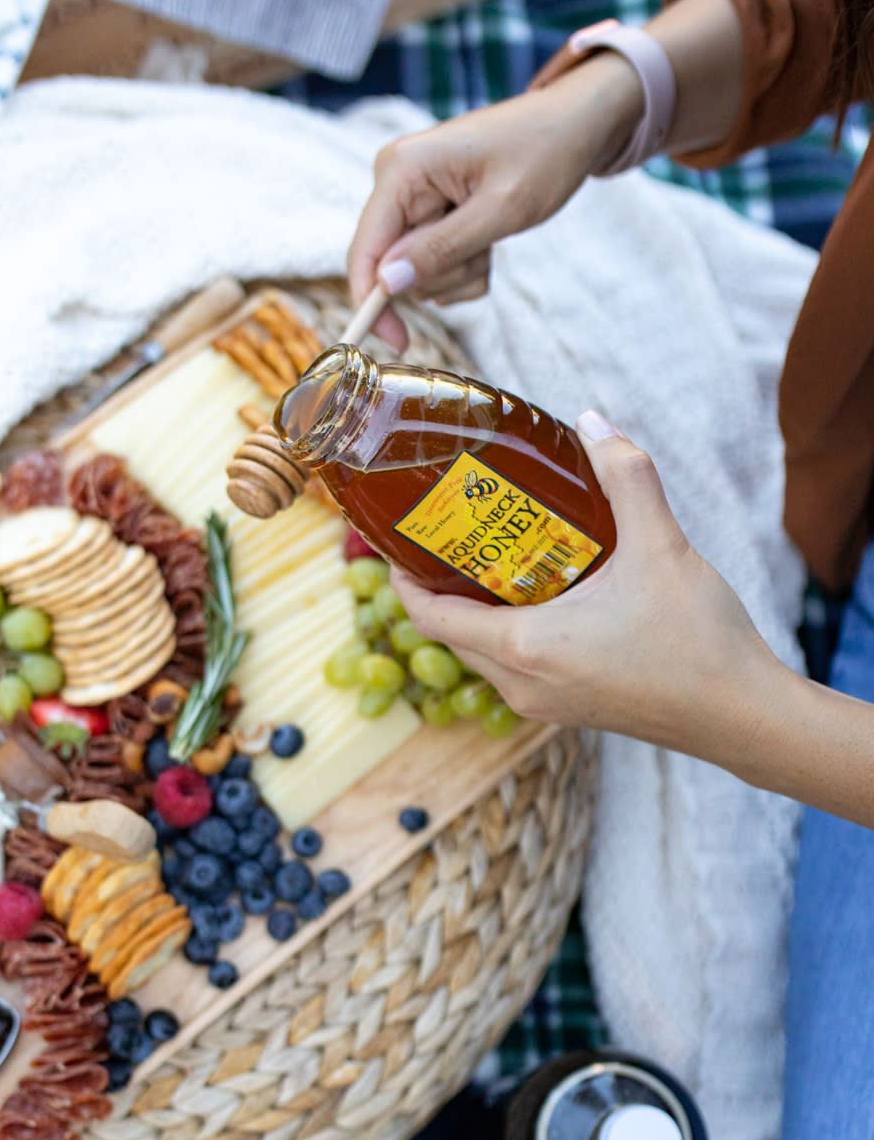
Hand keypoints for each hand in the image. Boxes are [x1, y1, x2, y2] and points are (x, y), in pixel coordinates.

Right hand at [347, 54, 642, 349]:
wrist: (575, 124)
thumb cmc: (544, 152)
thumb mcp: (500, 208)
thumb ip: (442, 248)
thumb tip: (387, 284)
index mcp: (402, 169)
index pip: (364, 251)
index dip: (372, 304)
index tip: (398, 343)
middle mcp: (397, 180)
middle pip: (393, 267)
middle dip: (443, 273)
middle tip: (486, 247)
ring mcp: (412, 198)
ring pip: (418, 273)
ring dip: (461, 270)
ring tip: (493, 234)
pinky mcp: (430, 213)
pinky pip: (437, 267)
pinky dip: (468, 266)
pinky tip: (490, 237)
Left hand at [393, 413, 776, 762]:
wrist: (743, 717)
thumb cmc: (699, 641)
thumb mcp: (661, 546)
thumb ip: (625, 476)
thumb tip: (591, 422)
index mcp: (524, 648)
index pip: (429, 618)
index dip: (402, 579)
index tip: (397, 540)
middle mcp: (521, 684)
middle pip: (450, 634)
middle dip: (441, 585)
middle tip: (452, 532)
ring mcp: (543, 705)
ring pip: (483, 653)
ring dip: (478, 609)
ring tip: (495, 555)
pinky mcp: (569, 710)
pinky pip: (515, 667)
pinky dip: (510, 630)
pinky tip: (544, 592)